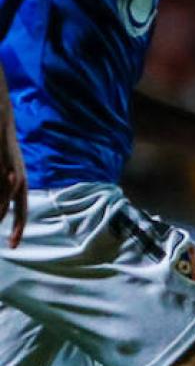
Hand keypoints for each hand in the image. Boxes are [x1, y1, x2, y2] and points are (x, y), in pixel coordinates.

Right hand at [0, 115, 24, 248]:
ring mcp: (7, 172)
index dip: (17, 229)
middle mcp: (18, 179)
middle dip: (3, 224)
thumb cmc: (1, 149)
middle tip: (7, 242)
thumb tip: (0, 209)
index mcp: (21, 183)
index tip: (13, 246)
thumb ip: (5, 186)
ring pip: (1, 201)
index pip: (21, 211)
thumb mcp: (5, 169)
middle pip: (9, 209)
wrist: (1, 120)